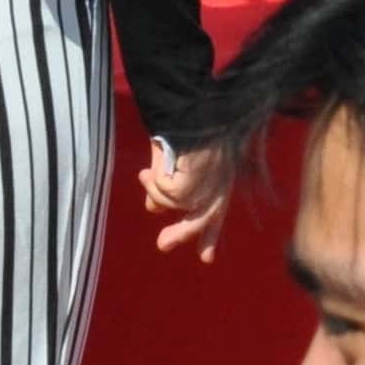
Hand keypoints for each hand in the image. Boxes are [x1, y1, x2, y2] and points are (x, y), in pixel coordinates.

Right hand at [142, 136, 229, 259]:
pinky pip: (167, 197)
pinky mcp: (196, 182)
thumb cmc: (180, 127)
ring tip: (144, 174)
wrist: (184, 106)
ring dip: (156, 191)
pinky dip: (154, 186)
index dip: (210, 234)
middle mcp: (220, 180)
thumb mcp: (171, 163)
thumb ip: (166, 188)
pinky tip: (148, 171)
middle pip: (205, 218)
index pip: (216, 211)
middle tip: (162, 244)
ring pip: (177, 205)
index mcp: (218, 174)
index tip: (206, 258)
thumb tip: (152, 210)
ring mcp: (211, 181)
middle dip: (183, 233)